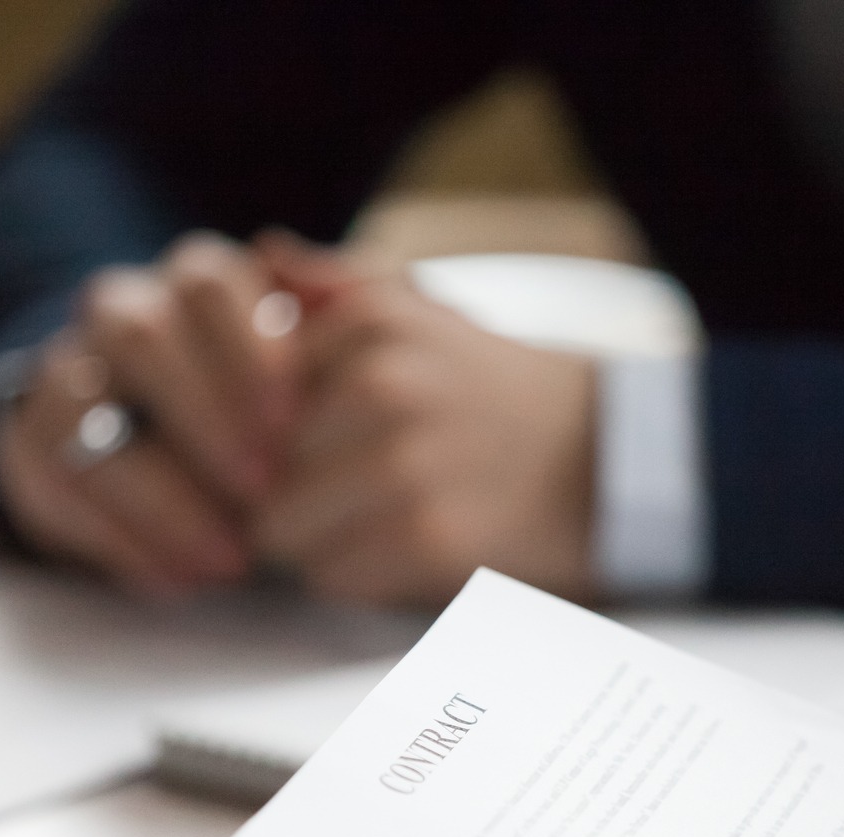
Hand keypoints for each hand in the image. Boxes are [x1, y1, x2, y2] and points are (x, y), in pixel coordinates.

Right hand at [0, 232, 298, 596]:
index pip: (208, 283)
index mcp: (194, 282)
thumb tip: (340, 296)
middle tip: (262, 491)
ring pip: (83, 413)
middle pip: (140, 335)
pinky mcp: (28, 443)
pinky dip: (117, 540)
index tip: (290, 422)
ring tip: (226, 560)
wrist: (171, 439)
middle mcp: (119, 313)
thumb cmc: (271, 404)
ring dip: (159, 496)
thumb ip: (332, 326)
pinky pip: (51, 484)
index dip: (248, 348)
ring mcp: (65, 374)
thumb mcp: (316, 364)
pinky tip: (176, 579)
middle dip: (203, 415)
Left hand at [251, 234, 597, 606]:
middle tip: (346, 487)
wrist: (601, 459)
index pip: (242, 396)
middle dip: (282, 490)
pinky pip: (331, 576)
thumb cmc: (488, 393)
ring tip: (373, 516)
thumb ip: (335, 284)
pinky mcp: (427, 537)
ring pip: (282, 529)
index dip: (260, 432)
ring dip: (313, 538)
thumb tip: (262, 253)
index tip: (300, 441)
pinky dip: (356, 575)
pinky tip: (402, 546)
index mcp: (370, 320)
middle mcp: (382, 383)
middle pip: (255, 468)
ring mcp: (404, 463)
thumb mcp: (422, 312)